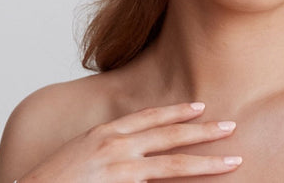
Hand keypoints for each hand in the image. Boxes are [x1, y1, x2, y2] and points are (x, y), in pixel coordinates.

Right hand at [18, 102, 241, 180]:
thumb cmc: (52, 178)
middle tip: (231, 127)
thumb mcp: (82, 149)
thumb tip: (137, 142)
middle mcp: (116, 146)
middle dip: (203, 132)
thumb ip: (110, 142)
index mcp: (106, 132)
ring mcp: (119, 170)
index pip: (150, 116)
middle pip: (170, 136)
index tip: (200, 106)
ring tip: (231, 161)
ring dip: (205, 164)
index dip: (177, 111)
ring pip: (172, 165)